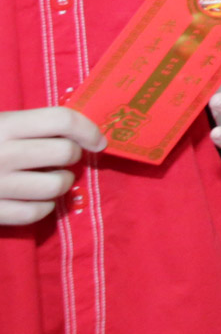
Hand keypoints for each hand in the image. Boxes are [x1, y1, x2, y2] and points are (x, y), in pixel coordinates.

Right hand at [0, 106, 103, 223]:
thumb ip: (30, 125)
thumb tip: (80, 132)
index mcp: (3, 126)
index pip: (61, 120)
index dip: (88, 128)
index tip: (98, 140)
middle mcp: (2, 155)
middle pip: (65, 152)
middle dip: (73, 155)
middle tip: (64, 157)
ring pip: (57, 186)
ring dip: (63, 183)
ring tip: (52, 179)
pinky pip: (36, 213)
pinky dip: (45, 207)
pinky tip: (37, 199)